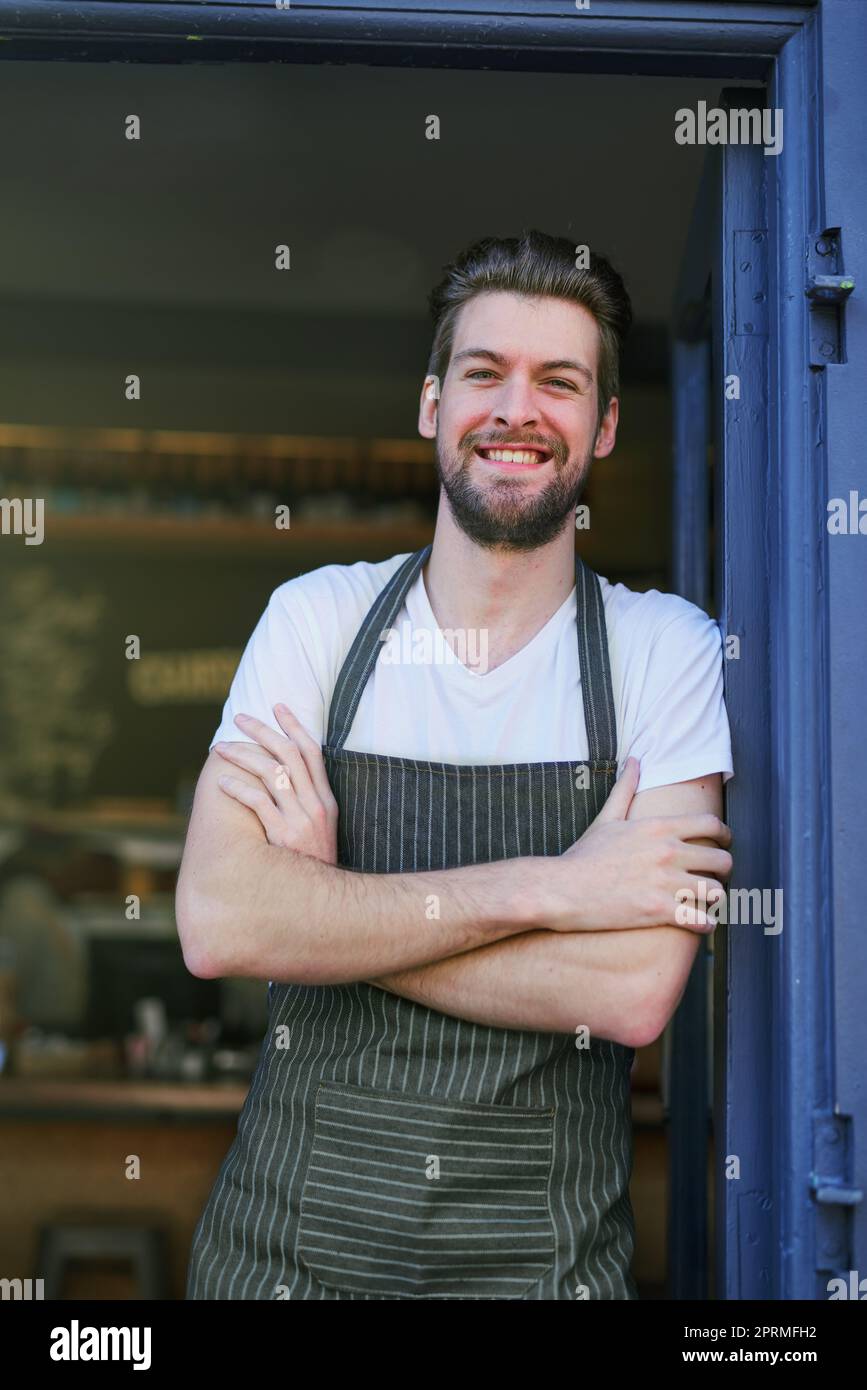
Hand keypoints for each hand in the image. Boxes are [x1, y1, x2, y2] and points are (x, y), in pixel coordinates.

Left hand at [213, 705, 338, 863]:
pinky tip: (223, 783)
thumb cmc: (313, 860)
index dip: (294, 726)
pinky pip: (259, 803)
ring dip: (243, 755)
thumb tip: (282, 775)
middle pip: (289, 754)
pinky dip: (239, 789)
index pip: (312, 751)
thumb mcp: (321, 827)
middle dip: (263, 731)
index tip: (278, 706)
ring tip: (221, 748)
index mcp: (326, 798)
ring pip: (271, 773)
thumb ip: (306, 801)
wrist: (323, 897)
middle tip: (240, 718)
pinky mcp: (284, 835)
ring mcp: (301, 819)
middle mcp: (316, 804)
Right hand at [547, 757, 732, 933]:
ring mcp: (665, 883)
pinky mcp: (658, 911)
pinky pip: (700, 920)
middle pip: (722, 861)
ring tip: (705, 903)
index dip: (724, 836)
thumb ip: (626, 788)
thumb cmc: (584, 856)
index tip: (723, 844)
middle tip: (713, 878)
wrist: (562, 889)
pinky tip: (698, 923)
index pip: (711, 824)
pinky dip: (704, 924)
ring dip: (714, 900)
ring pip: (716, 892)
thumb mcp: (607, 818)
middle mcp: (668, 852)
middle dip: (723, 871)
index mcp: (658, 827)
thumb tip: (635, 760)